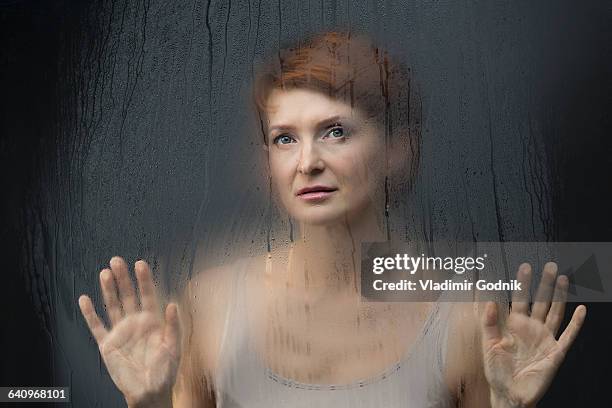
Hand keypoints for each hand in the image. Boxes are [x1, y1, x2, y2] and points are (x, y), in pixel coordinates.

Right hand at [78, 257, 180, 407]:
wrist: (150, 392)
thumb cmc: (165, 370)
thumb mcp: (173, 347)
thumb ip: (173, 326)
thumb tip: (173, 304)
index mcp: (153, 321)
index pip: (148, 295)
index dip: (144, 280)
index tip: (140, 264)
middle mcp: (135, 322)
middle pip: (127, 296)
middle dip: (123, 278)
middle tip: (117, 261)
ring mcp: (120, 332)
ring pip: (112, 306)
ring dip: (108, 290)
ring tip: (104, 273)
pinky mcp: (107, 345)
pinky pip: (96, 327)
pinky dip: (90, 314)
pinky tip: (85, 300)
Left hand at [481, 262, 586, 407]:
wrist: (509, 394)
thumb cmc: (496, 371)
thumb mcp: (488, 346)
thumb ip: (488, 323)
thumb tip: (490, 301)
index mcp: (513, 325)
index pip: (518, 299)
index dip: (521, 284)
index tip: (523, 267)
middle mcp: (530, 328)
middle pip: (539, 301)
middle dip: (543, 283)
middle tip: (548, 265)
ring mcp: (544, 339)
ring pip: (554, 312)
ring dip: (559, 296)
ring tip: (562, 278)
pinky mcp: (555, 352)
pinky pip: (568, 335)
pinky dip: (576, 323)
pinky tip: (582, 309)